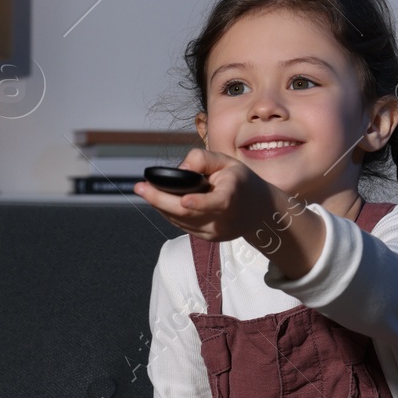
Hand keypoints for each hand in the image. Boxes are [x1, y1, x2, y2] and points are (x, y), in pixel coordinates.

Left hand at [133, 147, 273, 244]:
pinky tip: (157, 201)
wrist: (258, 211)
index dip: (200, 203)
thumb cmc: (240, 181)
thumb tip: (181, 168)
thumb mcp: (227, 162)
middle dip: (160, 200)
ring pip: (181, 220)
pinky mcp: (208, 238)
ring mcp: (215, 232)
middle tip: (140, 187)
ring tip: (144, 190)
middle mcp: (224, 219)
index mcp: (233, 197)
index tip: (184, 200)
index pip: (217, 203)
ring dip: (160, 206)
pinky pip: (183, 225)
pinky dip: (169, 212)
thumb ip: (203, 159)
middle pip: (188, 213)